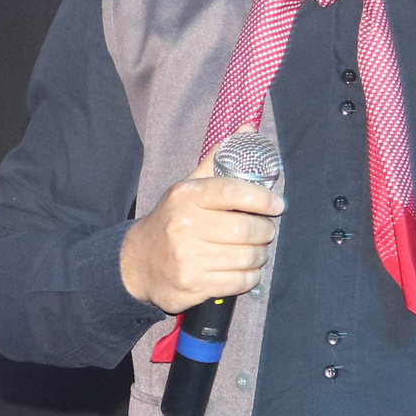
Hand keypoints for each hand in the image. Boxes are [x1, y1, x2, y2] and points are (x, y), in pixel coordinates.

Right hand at [118, 137, 283, 314]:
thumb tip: (248, 130)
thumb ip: (218, 161)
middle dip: (265, 231)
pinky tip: (244, 268)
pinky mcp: (193, 285)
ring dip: (260, 255)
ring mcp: (187, 258)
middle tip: (265, 230)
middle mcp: (184, 225)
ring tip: (255, 249)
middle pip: (246, 229)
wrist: (138, 262)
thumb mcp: (188, 188)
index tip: (276, 205)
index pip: (233, 192)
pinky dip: (250, 276)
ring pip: (247, 257)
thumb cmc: (172, 220)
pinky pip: (240, 282)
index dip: (262, 199)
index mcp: (186, 196)